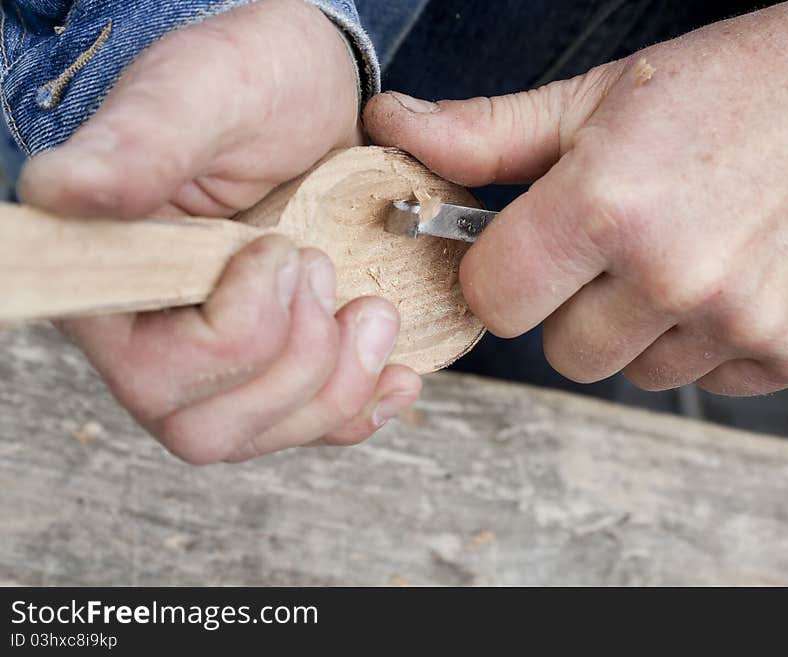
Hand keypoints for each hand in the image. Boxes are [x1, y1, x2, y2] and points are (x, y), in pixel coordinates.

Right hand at [18, 0, 420, 462]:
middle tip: (325, 266)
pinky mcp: (272, 366)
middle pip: (207, 428)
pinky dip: (363, 408)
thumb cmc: (244, 83)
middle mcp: (151, 337)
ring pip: (264, 434)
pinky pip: (311, 427)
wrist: (303, 96)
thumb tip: (59, 191)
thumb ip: (137, 146)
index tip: (281, 247)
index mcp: (113, 277)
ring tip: (372, 308)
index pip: (152, 370)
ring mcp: (214, 364)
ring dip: (339, 383)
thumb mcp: (199, 95)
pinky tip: (396, 375)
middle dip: (299, 358)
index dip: (235, 330)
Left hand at [365, 0, 787, 395]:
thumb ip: (486, 132)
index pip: (494, 300)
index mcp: (608, 205)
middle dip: (569, 307)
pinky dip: (704, 342)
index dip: (499, 276)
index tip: (521, 253)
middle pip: (560, 351)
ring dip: (638, 328)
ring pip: (631, 371)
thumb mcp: (601, 97)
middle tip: (611, 250)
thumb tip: (392, 126)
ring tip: (680, 257)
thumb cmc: (739, 87)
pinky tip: (733, 279)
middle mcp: (673, 275)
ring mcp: (738, 323)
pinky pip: (706, 380)